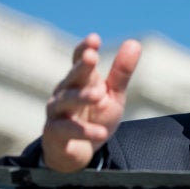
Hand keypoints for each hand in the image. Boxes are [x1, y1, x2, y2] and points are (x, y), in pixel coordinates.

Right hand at [41, 33, 140, 171]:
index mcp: (81, 80)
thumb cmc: (96, 116)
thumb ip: (121, 72)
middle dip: (81, 66)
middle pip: (73, 77)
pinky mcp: (54, 133)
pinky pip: (67, 130)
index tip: (94, 39)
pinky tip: (101, 133)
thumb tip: (135, 42)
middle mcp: (65, 92)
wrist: (81, 151)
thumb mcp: (113, 94)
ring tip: (99, 95)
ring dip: (82, 97)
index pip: (80, 60)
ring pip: (66, 101)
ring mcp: (57, 112)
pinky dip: (84, 131)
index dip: (85, 49)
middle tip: (92, 57)